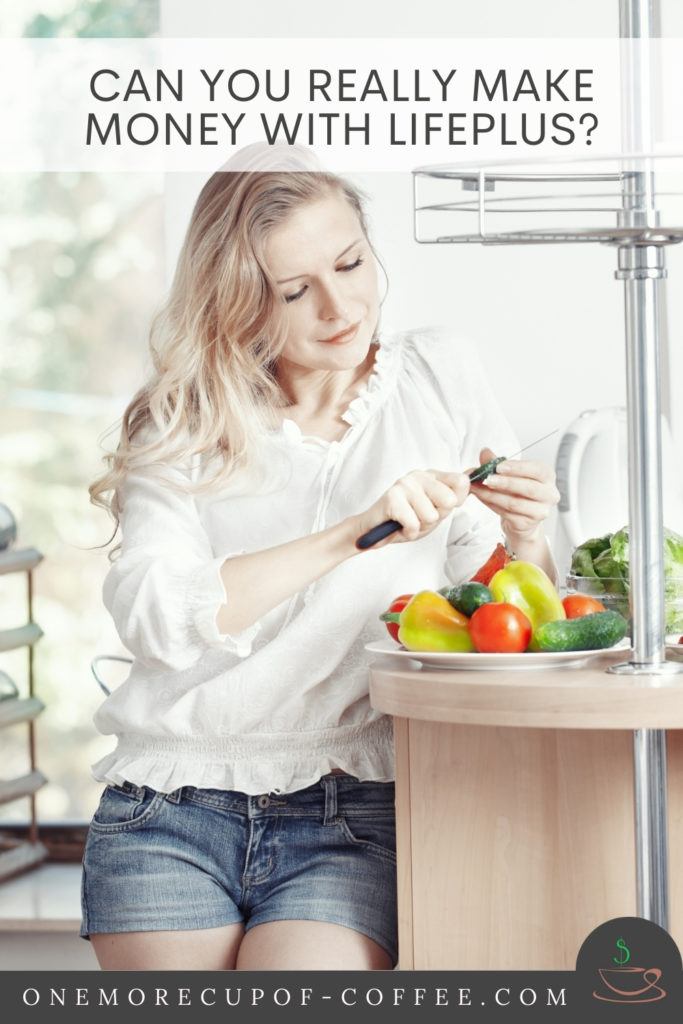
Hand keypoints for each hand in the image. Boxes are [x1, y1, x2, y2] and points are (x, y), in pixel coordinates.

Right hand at [352, 468, 470, 548]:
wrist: (374, 531)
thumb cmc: (407, 520)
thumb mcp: (436, 510)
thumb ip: (454, 495)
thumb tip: (471, 476)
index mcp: (432, 475)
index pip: (461, 482)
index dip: (454, 503)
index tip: (438, 508)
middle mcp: (419, 475)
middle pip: (449, 500)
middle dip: (436, 517)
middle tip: (420, 517)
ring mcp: (404, 484)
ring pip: (431, 516)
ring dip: (420, 527)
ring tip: (408, 521)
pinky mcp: (392, 498)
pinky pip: (414, 524)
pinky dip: (409, 532)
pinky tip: (400, 527)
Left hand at [467, 447, 560, 544]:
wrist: (522, 517)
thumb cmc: (518, 492)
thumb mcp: (509, 473)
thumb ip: (497, 462)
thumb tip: (485, 452)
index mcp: (547, 476)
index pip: (538, 470)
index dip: (518, 468)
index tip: (499, 466)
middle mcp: (549, 494)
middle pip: (528, 488)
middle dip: (504, 483)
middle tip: (486, 479)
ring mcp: (540, 511)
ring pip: (515, 503)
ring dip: (493, 495)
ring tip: (478, 489)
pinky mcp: (528, 524)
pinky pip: (507, 514)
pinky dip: (492, 505)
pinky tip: (483, 498)